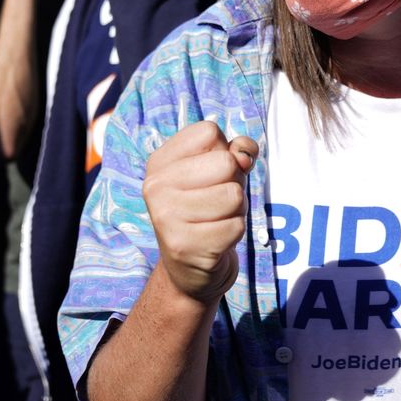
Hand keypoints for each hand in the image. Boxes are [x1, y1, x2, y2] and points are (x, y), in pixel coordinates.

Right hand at [143, 121, 256, 304]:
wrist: (191, 269)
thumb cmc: (208, 210)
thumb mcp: (220, 172)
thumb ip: (236, 150)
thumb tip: (244, 154)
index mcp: (159, 162)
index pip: (209, 132)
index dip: (225, 151)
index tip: (212, 174)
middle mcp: (155, 187)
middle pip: (226, 163)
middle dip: (234, 183)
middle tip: (216, 202)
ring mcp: (165, 217)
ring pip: (234, 195)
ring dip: (237, 210)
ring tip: (216, 220)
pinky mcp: (184, 246)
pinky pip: (236, 226)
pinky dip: (234, 233)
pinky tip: (215, 239)